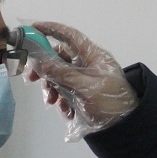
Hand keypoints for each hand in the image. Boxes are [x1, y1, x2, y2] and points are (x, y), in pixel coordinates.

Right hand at [23, 21, 138, 140]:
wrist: (125, 129)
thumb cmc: (110, 103)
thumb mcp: (85, 88)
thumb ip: (62, 74)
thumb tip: (40, 62)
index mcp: (93, 56)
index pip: (70, 36)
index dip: (51, 29)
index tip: (32, 28)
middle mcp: (88, 64)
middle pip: (59, 58)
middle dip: (45, 68)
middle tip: (31, 79)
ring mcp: (84, 79)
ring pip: (59, 76)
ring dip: (51, 87)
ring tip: (52, 101)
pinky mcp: (81, 94)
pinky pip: (64, 91)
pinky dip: (60, 99)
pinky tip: (65, 111)